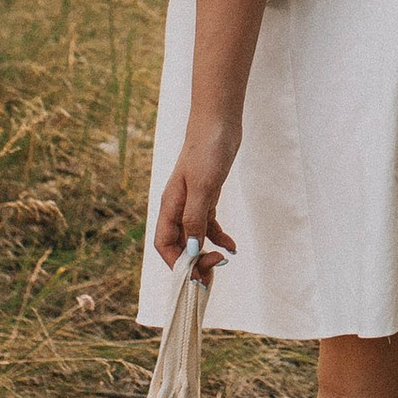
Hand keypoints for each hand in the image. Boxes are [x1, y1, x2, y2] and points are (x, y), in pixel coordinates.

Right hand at [154, 138, 236, 266]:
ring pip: (194, 237)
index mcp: (169, 205)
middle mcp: (177, 207)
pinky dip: (219, 237)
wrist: (219, 122)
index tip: (196, 275)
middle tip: (213, 275)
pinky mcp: (206, 196)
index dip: (177, 264)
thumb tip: (191, 250)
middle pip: (178, 245)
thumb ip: (195, 218)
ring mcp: (191, 202)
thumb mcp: (203, 187)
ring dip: (206, 253)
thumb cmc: (207, 150)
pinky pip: (208, 224)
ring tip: (223, 262)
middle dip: (193, 263)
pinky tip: (232, 247)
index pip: (165, 244)